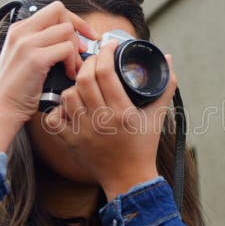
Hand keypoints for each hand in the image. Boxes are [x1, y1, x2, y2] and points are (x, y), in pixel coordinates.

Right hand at [0, 1, 98, 152]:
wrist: (2, 109)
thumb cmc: (16, 90)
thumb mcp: (25, 58)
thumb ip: (42, 44)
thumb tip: (72, 39)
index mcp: (19, 30)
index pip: (53, 10)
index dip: (74, 20)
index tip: (86, 35)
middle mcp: (21, 32)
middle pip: (60, 11)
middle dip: (78, 28)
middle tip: (83, 49)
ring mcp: (26, 44)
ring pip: (66, 30)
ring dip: (75, 49)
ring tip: (73, 67)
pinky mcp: (34, 59)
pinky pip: (66, 49)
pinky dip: (72, 62)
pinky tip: (68, 74)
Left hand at [45, 39, 177, 200]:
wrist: (128, 179)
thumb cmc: (143, 147)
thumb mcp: (158, 116)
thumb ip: (165, 87)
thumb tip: (168, 59)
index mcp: (123, 112)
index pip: (106, 73)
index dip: (106, 52)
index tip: (110, 45)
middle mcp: (101, 121)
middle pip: (84, 79)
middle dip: (89, 63)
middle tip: (97, 59)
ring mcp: (83, 132)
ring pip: (68, 95)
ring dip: (75, 84)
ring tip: (85, 83)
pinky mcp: (70, 142)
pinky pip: (56, 116)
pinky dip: (60, 107)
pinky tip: (72, 105)